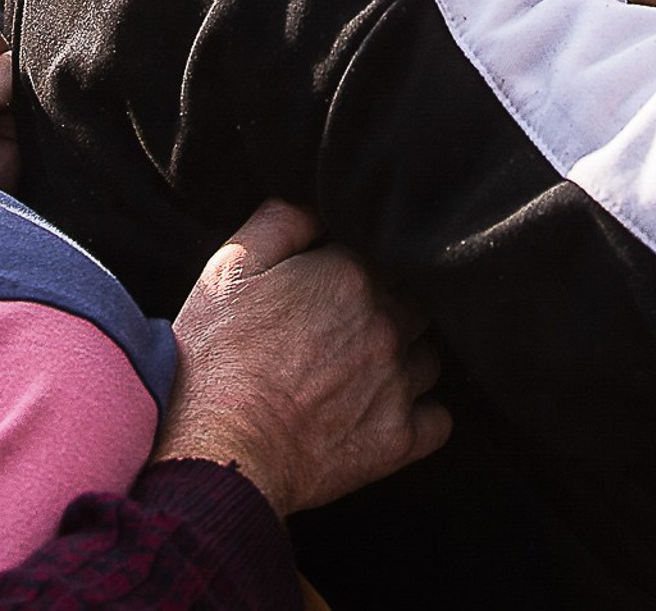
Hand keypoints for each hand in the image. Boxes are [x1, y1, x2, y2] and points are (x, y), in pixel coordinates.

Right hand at [157, 201, 450, 516]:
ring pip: (427, 358)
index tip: (330, 288)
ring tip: (358, 372)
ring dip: (403, 360)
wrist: (220, 449)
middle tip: (343, 329)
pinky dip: (419, 414)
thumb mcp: (230, 268)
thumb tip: (319, 206)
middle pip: (414, 301)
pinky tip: (383, 411)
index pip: (382, 253)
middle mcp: (386, 323)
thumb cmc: (217, 356)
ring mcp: (398, 383)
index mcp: (349, 274)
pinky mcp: (399, 440)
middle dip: (387, 309)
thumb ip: (281, 220)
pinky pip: (438, 419)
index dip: (357, 268)